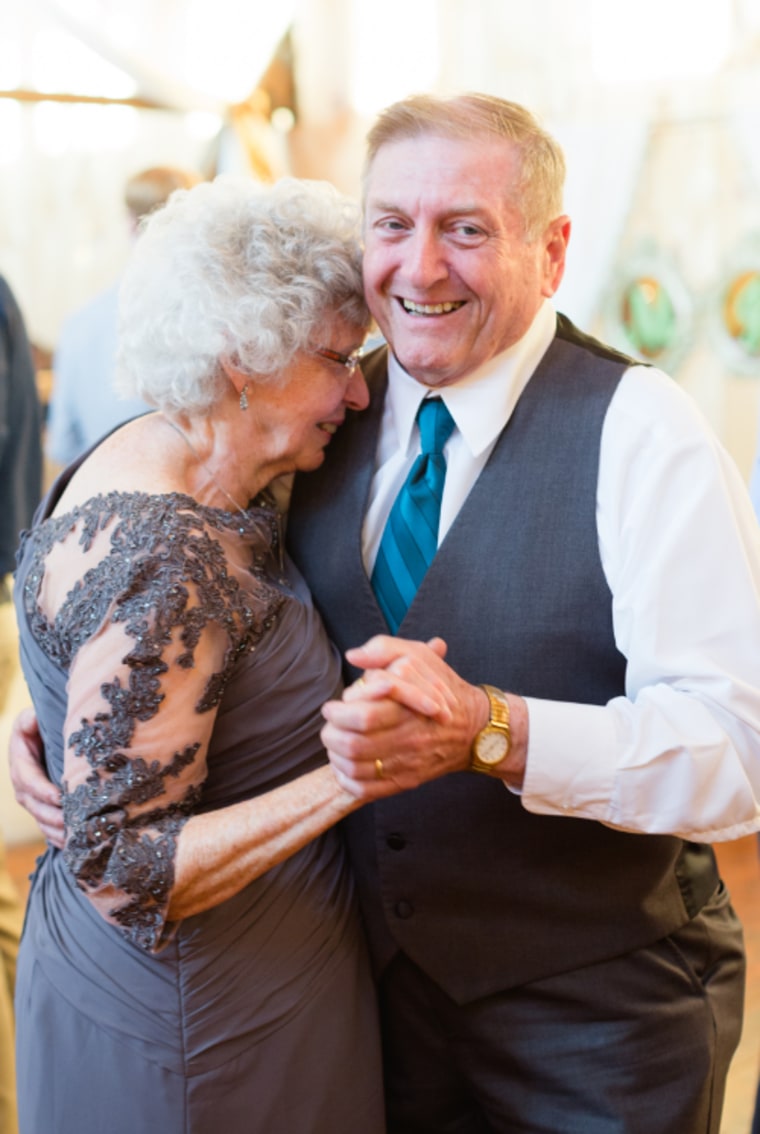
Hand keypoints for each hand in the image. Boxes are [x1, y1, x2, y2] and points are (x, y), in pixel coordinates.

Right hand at [8, 707, 63, 847]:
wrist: (40, 737)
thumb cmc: (39, 725)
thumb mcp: (30, 719)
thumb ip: (30, 720)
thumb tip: (32, 719)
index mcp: (20, 761)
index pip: (29, 779)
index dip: (42, 790)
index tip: (59, 798)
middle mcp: (22, 784)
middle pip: (34, 804)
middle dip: (52, 816)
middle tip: (71, 824)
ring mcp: (30, 798)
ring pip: (40, 819)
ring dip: (55, 831)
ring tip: (74, 839)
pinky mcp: (40, 807)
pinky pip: (45, 826)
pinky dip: (56, 837)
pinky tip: (71, 845)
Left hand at [321, 635, 489, 799]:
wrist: (475, 729)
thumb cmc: (442, 689)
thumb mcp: (418, 656)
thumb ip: (383, 649)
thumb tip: (354, 655)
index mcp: (409, 708)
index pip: (363, 716)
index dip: (339, 711)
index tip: (333, 705)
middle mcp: (409, 738)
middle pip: (354, 744)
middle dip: (331, 734)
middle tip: (330, 724)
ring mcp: (407, 763)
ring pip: (356, 768)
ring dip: (335, 756)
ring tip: (335, 743)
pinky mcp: (405, 781)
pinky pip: (366, 790)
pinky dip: (347, 780)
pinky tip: (344, 766)